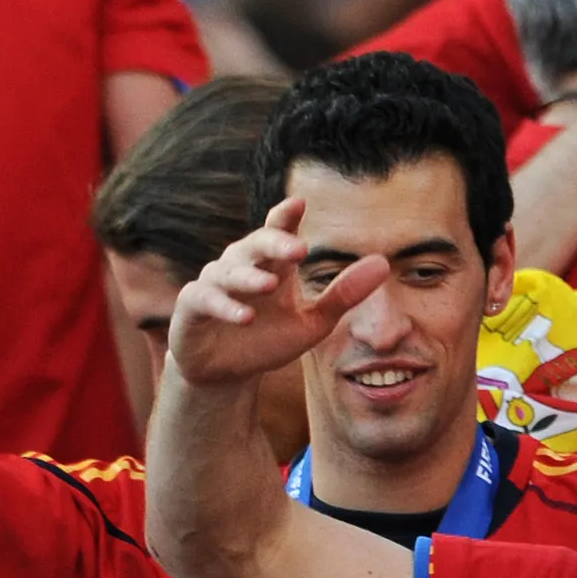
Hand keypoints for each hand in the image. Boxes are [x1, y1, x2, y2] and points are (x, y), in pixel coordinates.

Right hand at [168, 194, 386, 391]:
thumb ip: (344, 294)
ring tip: (269, 284)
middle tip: (297, 248)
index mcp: (271, 264)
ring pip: (229, 271)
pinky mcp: (193, 307)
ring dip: (249, 277)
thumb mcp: (313, 322)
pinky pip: (206, 300)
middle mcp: (240, 266)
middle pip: (256, 246)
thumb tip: (384, 263)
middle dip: (274, 244)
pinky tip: (244, 316)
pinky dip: (224, 306)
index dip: (286, 217)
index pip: (278, 232)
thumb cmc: (268, 340)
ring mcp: (214, 284)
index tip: (299, 203)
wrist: (226, 374)